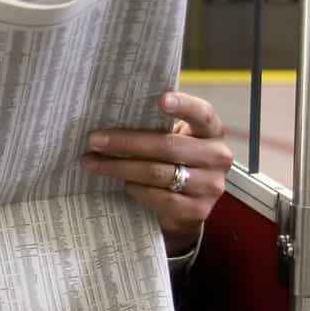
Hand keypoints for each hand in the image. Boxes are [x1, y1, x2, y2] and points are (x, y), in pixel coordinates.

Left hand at [82, 91, 232, 254]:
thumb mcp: (173, 140)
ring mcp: (210, 185)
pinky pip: (159, 197)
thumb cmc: (174, 162)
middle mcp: (217, 157)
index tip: (161, 99)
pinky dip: (136, 189)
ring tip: (92, 163)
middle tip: (94, 140)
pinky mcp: (197, 210)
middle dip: (125, 142)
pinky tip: (122, 184)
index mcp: (211, 131)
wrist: (188, 206)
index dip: (184, 105)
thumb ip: (156, 127)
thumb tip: (110, 114)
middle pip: (167, 146)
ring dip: (119, 167)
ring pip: (157, 173)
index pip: (202, 114)